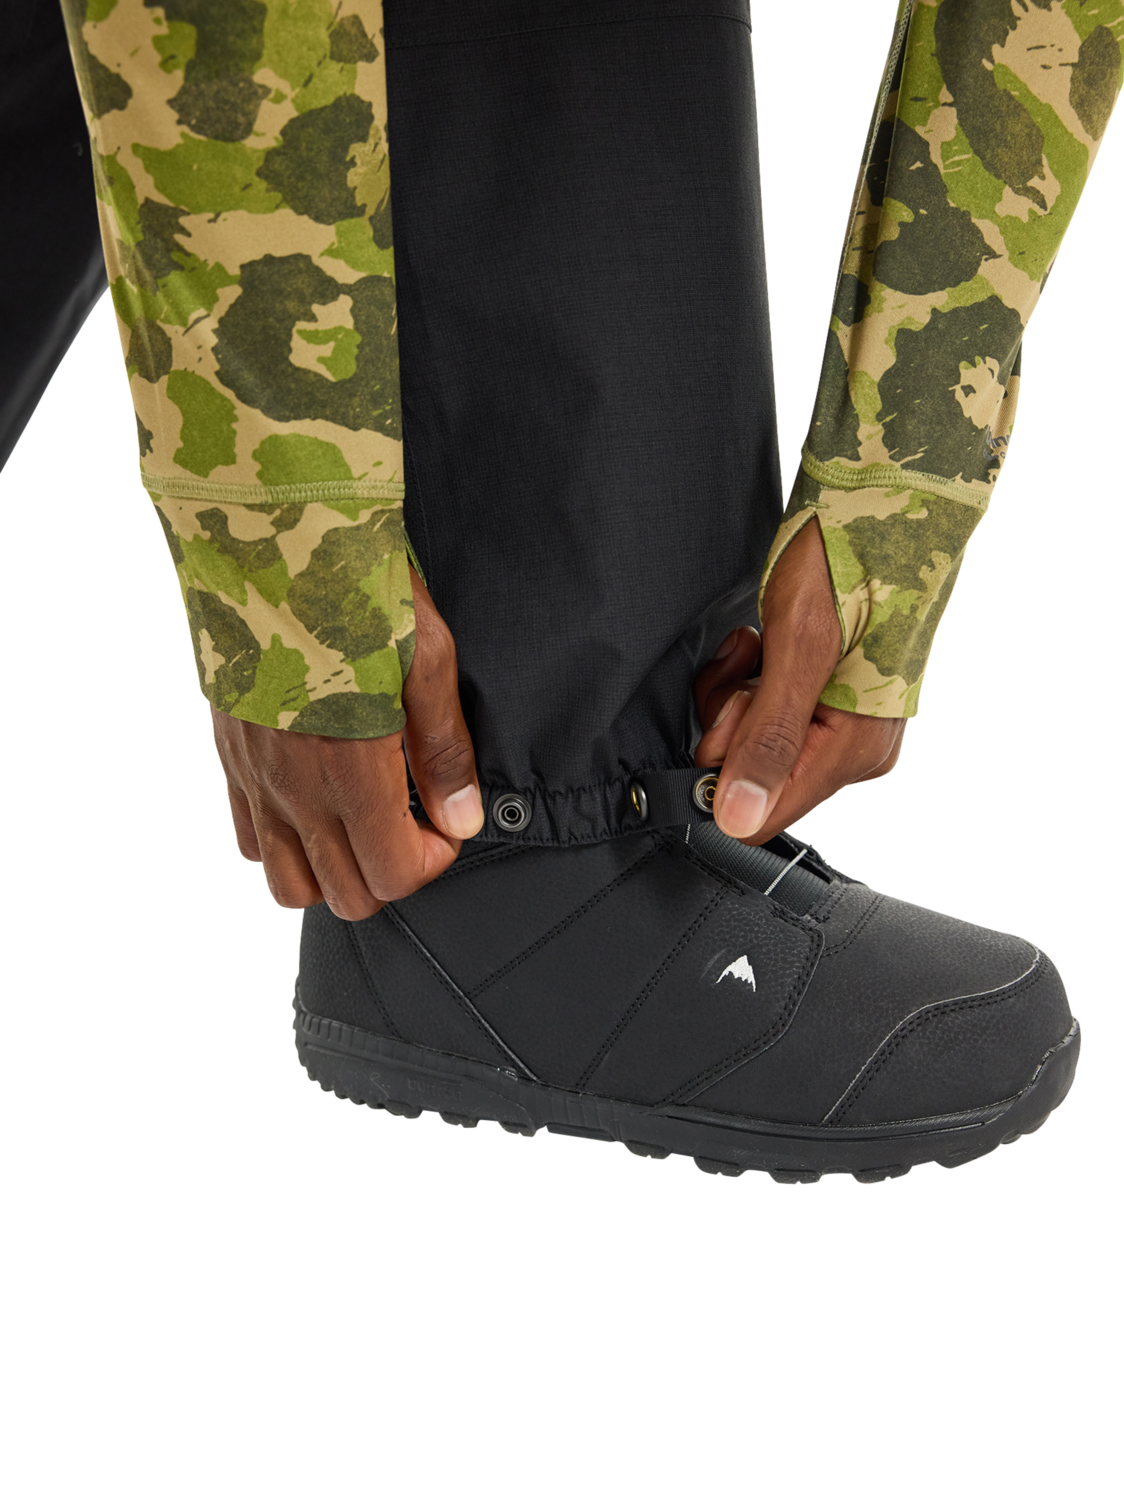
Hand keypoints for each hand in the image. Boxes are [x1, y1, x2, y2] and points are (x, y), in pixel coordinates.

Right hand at [211, 562, 483, 919]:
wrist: (267, 534)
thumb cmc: (352, 586)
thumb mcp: (426, 658)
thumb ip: (442, 751)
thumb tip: (461, 819)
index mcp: (350, 770)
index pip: (394, 876)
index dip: (432, 861)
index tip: (445, 822)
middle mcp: (294, 789)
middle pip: (346, 894)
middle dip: (389, 872)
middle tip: (412, 822)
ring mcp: (254, 778)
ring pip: (289, 884)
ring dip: (334, 868)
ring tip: (362, 820)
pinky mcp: (228, 758)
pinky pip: (248, 839)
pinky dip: (285, 842)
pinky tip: (316, 799)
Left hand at [692, 516, 906, 844]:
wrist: (879, 503)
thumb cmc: (849, 560)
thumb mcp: (798, 648)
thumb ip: (768, 738)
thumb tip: (740, 817)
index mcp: (855, 751)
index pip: (764, 815)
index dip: (727, 772)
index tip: (732, 708)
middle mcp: (854, 750)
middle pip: (752, 774)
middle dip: (731, 718)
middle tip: (748, 662)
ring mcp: (842, 724)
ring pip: (750, 740)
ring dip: (736, 690)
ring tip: (759, 642)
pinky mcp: (827, 699)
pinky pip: (764, 711)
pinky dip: (749, 675)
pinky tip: (764, 640)